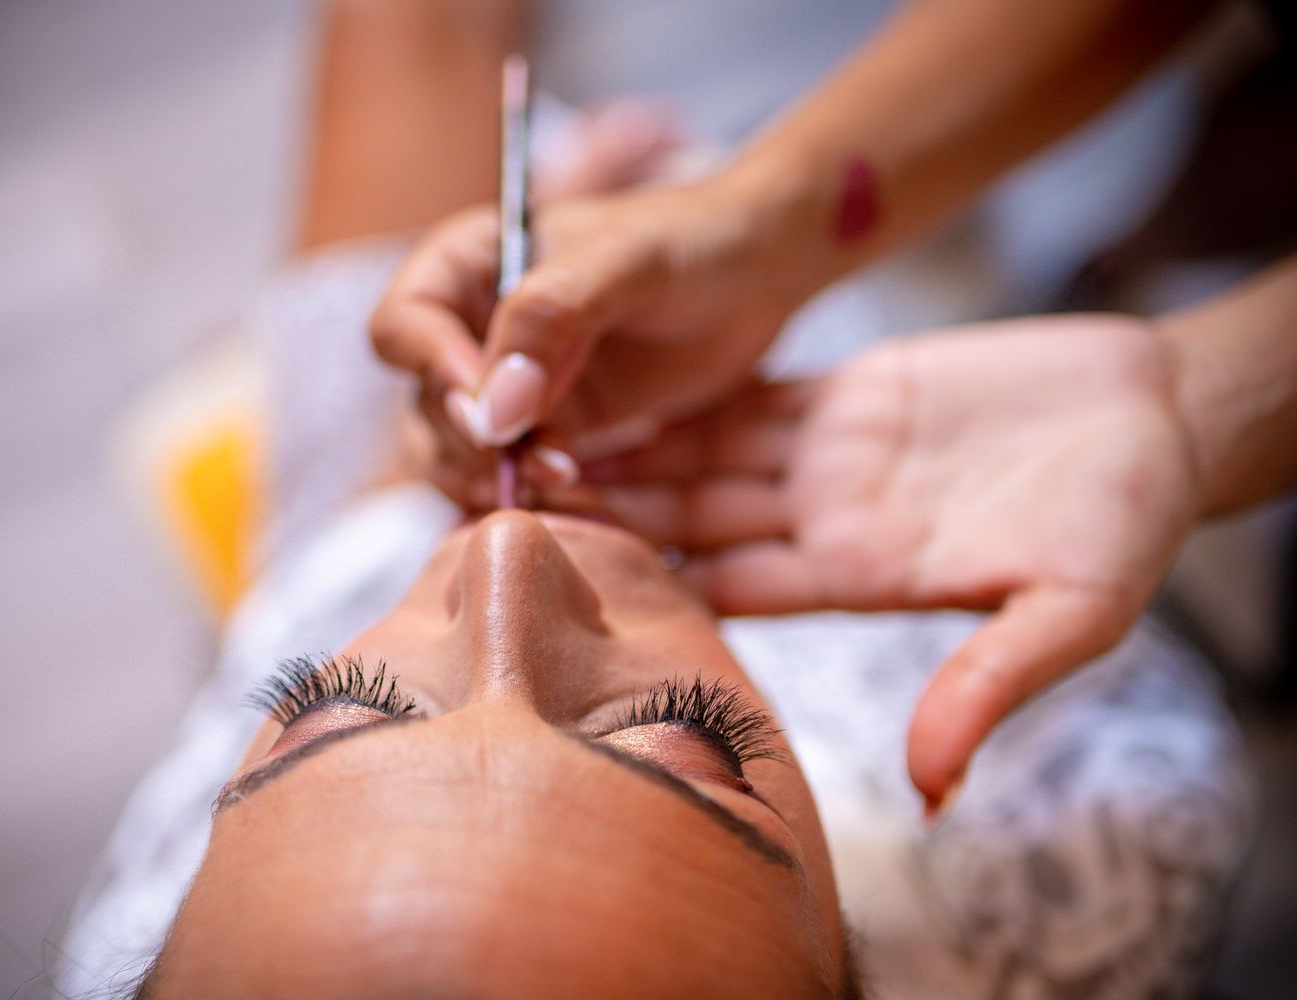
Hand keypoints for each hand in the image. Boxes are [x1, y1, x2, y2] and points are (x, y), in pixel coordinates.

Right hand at [370, 170, 820, 504]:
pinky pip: (515, 477)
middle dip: (470, 442)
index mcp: (467, 262)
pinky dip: (535, 494)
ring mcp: (508, 385)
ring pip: (456, 453)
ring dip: (496, 478)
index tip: (490, 412)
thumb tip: (491, 410)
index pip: (403, 326)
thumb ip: (552, 318)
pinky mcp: (550, 430)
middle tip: (536, 459)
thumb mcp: (625, 260)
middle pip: (423, 405)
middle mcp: (471, 326)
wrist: (757, 275)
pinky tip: (581, 492)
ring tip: (565, 476)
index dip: (433, 372)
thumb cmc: (690, 241)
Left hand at [585, 314, 1201, 809]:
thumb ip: (989, 686)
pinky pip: (748, 400)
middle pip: (693, 520)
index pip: (725, 585)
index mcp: (858, 574)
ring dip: (629, 448)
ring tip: (534, 435)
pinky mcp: (851, 397)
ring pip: (703, 455)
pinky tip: (617, 383)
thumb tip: (933, 793)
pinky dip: (684, 397)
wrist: (1163, 415)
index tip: (564, 569)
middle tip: (510, 495)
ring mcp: (834, 458)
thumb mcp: (1071, 610)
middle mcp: (828, 522)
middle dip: (612, 508)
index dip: (649, 576)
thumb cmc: (1129, 518)